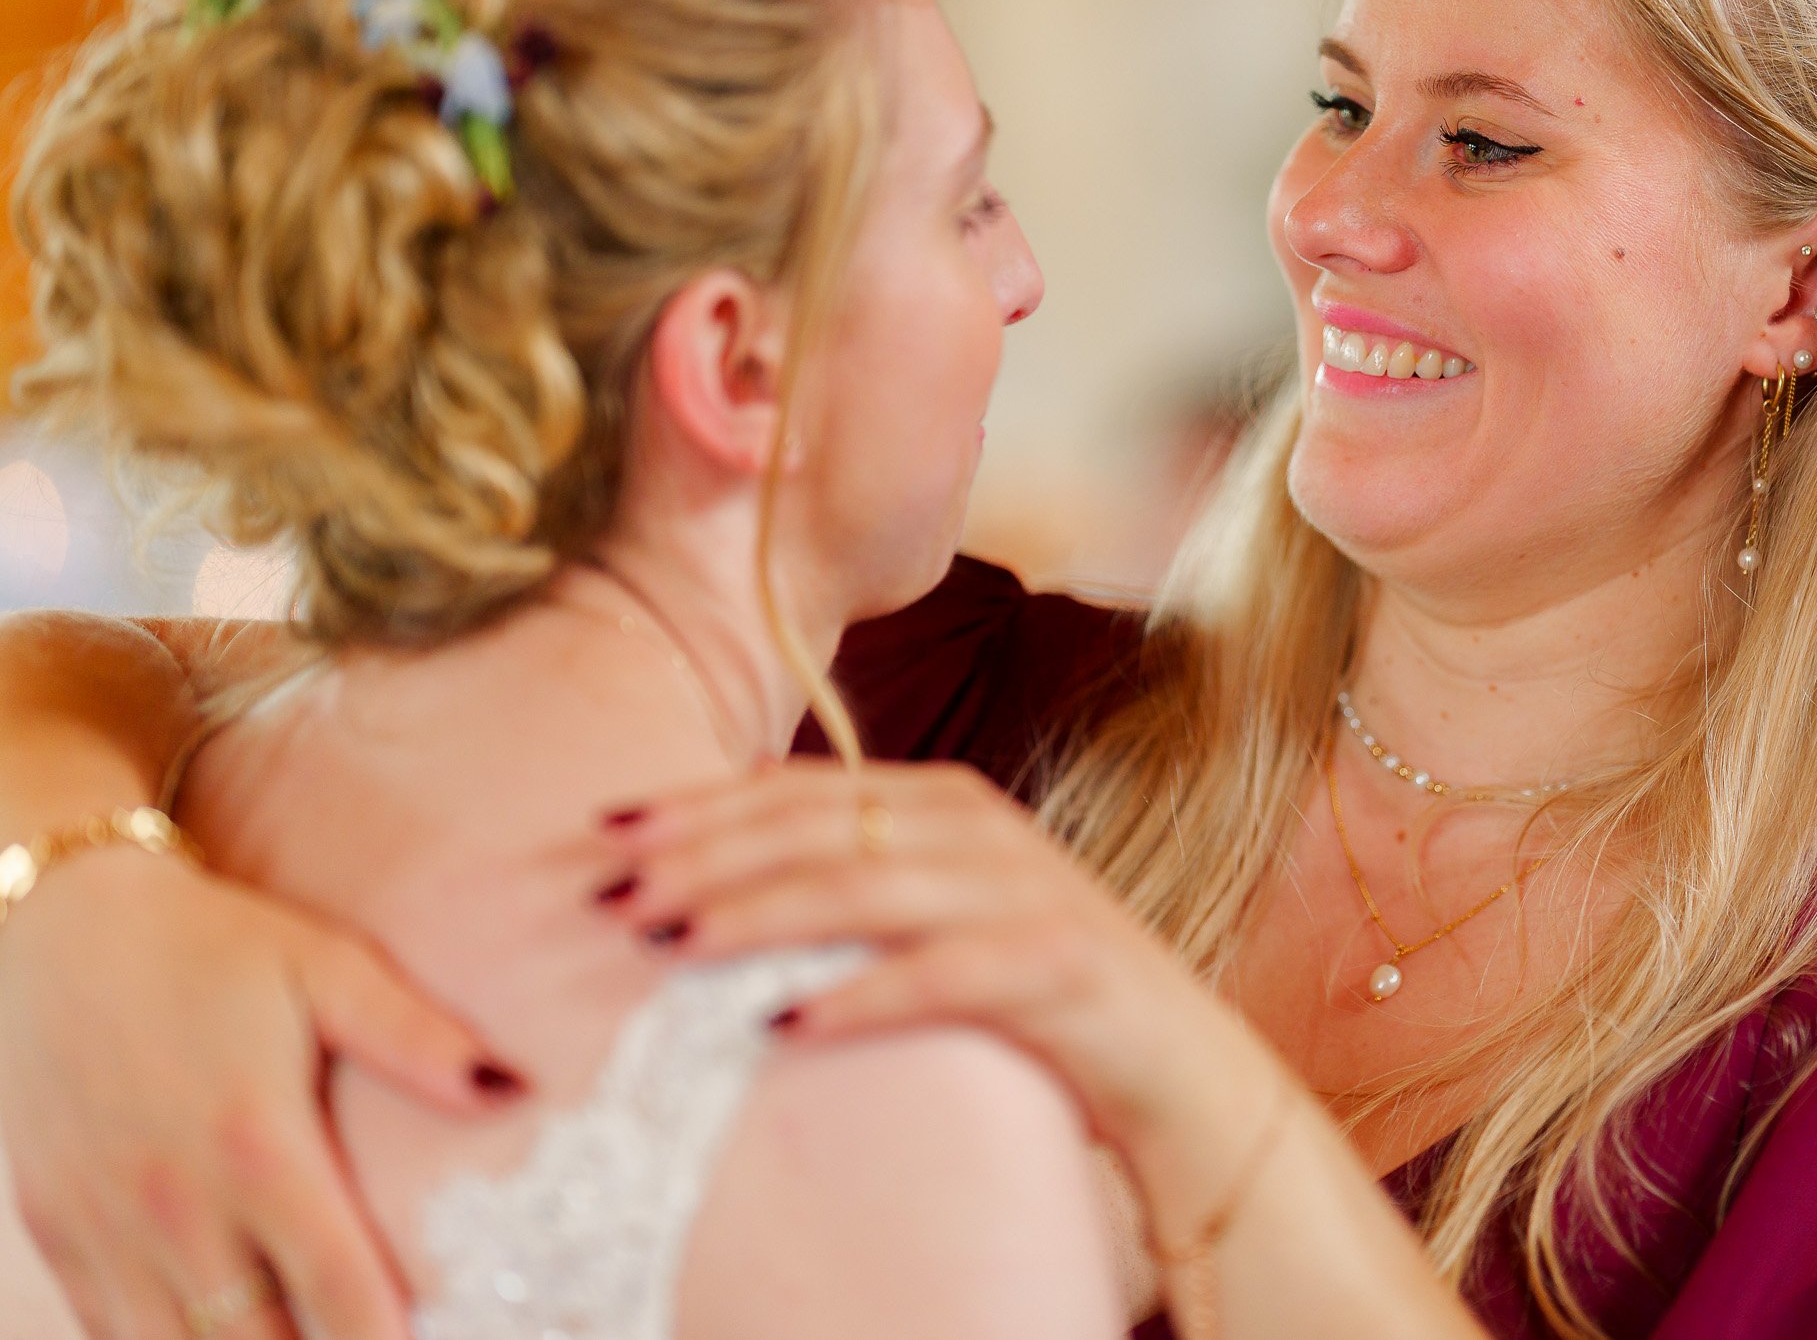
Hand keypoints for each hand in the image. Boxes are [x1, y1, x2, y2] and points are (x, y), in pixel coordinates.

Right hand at [0, 847, 526, 1339]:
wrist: (58, 926)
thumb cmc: (211, 945)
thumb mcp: (325, 966)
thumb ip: (415, 1038)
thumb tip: (512, 1087)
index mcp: (258, 1144)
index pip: (338, 1289)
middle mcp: (177, 1204)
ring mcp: (106, 1228)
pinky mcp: (59, 1233)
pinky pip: (112, 1334)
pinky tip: (225, 1334)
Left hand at [586, 759, 1295, 1232]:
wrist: (1176, 1065)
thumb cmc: (1029, 995)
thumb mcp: (935, 917)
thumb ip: (850, 879)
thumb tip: (705, 879)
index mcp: (944, 802)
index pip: (800, 788)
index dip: (699, 805)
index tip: (605, 832)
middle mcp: (982, 831)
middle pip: (821, 827)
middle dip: (706, 856)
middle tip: (615, 897)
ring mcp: (1025, 893)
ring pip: (868, 888)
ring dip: (759, 914)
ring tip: (673, 945)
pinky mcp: (1060, 968)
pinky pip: (945, 976)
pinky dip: (860, 996)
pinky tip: (784, 1025)